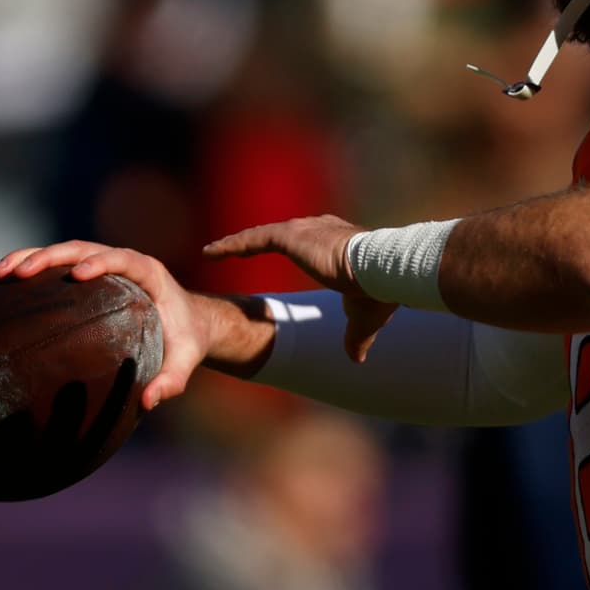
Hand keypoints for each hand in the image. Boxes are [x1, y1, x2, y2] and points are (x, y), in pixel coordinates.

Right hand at [0, 242, 262, 407]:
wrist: (191, 321)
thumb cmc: (187, 340)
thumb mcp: (186, 360)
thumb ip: (172, 380)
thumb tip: (147, 402)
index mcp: (150, 273)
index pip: (124, 259)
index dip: (102, 262)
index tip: (79, 274)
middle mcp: (125, 262)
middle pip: (83, 248)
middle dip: (49, 256)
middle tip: (19, 273)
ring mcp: (104, 265)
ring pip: (64, 252)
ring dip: (29, 257)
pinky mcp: (89, 274)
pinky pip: (57, 267)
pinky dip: (30, 270)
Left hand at [204, 215, 395, 362]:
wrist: (380, 271)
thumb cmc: (378, 291)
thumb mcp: (364, 317)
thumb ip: (355, 335)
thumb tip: (356, 359)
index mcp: (339, 243)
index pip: (311, 243)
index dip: (296, 248)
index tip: (287, 251)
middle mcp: (320, 230)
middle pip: (281, 235)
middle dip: (261, 241)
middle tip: (239, 250)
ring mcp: (304, 231)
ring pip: (262, 235)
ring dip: (237, 244)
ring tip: (214, 252)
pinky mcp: (291, 236)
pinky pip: (252, 239)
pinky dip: (230, 245)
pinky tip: (209, 253)